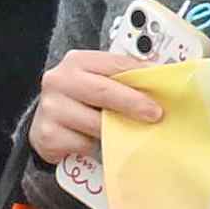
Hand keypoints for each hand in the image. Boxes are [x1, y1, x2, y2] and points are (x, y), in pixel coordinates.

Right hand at [26, 51, 166, 188]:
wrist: (48, 123)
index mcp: (77, 61)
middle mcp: (59, 80)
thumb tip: (161, 82)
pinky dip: (97, 147)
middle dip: (133, 103)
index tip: (162, 88)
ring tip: (129, 133)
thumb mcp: (98, 82)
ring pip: (95, 122)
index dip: (141, 76)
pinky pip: (84, 144)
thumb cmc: (80, 100)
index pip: (115, 64)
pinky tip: (99, 143)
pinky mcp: (48, 135)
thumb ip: (123, 79)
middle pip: (103, 91)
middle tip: (155, 114)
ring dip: (116, 130)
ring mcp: (51, 108)